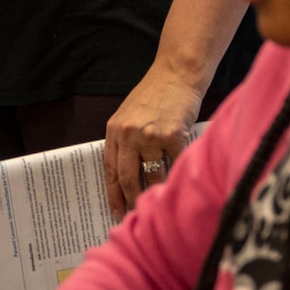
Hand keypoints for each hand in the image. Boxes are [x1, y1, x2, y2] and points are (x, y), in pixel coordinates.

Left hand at [104, 62, 203, 218]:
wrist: (177, 74)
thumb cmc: (155, 95)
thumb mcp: (129, 115)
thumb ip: (126, 141)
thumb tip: (128, 176)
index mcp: (114, 129)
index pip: (110, 169)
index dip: (113, 193)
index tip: (115, 210)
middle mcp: (129, 134)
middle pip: (127, 177)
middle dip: (132, 200)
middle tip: (137, 215)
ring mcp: (150, 136)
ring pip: (153, 175)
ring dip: (156, 191)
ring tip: (160, 203)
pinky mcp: (172, 137)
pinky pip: (174, 165)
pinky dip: (177, 174)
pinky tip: (179, 182)